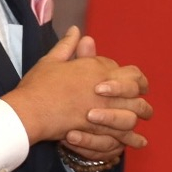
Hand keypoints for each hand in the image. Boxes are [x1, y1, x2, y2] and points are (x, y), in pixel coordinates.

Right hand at [4, 27, 149, 147]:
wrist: (30, 110)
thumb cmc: (39, 85)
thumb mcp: (52, 60)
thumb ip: (68, 45)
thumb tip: (76, 30)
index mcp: (98, 69)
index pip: (128, 72)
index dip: (134, 79)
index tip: (130, 85)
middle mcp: (107, 89)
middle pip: (137, 91)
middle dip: (141, 97)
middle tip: (141, 103)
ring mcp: (105, 109)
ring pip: (134, 113)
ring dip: (140, 117)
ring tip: (142, 121)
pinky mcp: (99, 128)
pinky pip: (123, 134)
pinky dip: (133, 139)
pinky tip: (140, 142)